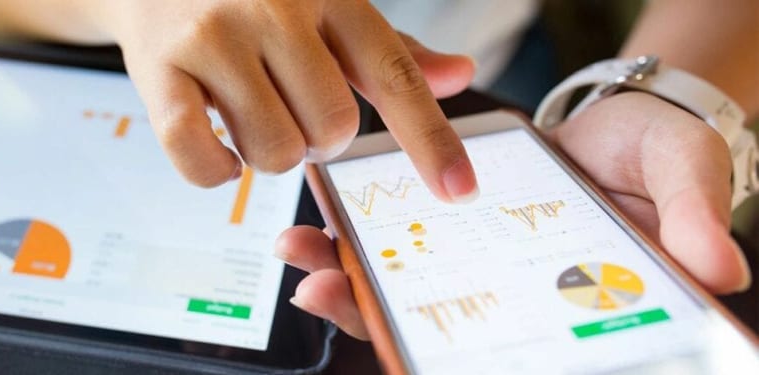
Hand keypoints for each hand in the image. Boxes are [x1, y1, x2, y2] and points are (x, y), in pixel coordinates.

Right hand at [93, 0, 476, 199]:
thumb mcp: (326, 9)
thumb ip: (387, 51)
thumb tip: (459, 74)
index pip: (395, 76)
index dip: (432, 140)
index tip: (460, 190)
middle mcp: (275, 10)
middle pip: (332, 129)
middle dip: (318, 142)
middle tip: (291, 112)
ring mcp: (214, 37)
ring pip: (273, 151)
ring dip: (268, 154)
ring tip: (250, 116)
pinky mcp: (160, 68)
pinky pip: (200, 156)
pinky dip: (215, 171)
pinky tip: (217, 148)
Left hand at [275, 91, 751, 339]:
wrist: (628, 113)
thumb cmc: (659, 154)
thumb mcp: (687, 175)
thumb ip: (695, 217)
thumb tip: (722, 269)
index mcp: (566, 295)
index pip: (510, 341)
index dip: (461, 353)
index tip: (410, 352)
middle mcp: (510, 286)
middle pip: (439, 319)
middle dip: (376, 314)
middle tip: (322, 296)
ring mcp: (476, 253)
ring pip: (409, 281)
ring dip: (351, 275)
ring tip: (302, 263)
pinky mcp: (452, 215)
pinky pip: (404, 232)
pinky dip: (364, 233)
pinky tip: (326, 224)